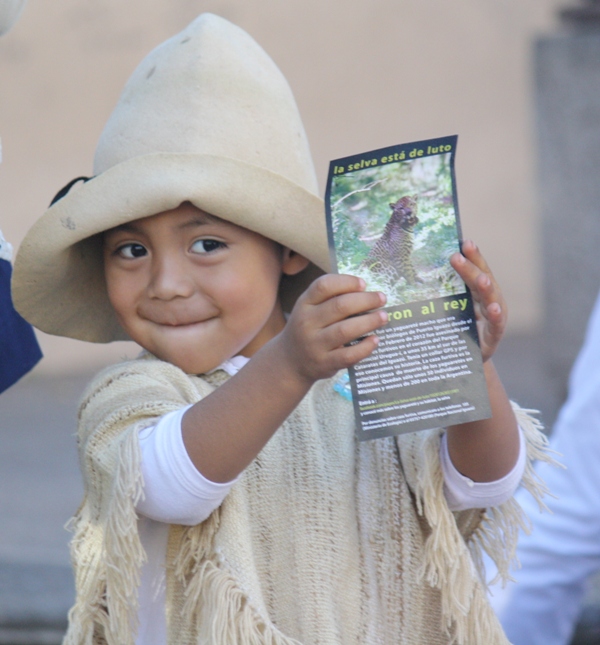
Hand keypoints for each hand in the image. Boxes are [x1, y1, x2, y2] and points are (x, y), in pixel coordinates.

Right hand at [277, 274, 387, 384]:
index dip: (346, 282)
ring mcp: (314, 344)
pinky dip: (365, 347)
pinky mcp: (324, 363)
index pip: (324, 286)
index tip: (363, 283)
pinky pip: (348, 355)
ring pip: (345, 330)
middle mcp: (307, 323)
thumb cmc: (308, 329)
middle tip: (382, 298)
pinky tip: (375, 340)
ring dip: (369, 321)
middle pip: (340, 306)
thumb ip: (331, 299)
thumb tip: (367, 292)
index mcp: (304, 304)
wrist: (290, 362)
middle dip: (366, 300)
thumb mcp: (310, 310)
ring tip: (383, 317)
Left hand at [450, 240, 505, 362]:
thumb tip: (414, 275)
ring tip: (482, 279)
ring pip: (492, 299)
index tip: (464, 241)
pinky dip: (496, 315)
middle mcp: (489, 301)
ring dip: (487, 288)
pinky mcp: (494, 336)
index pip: (475, 271)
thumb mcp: (445, 312)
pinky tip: (493, 308)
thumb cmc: (453, 333)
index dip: (472, 257)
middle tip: (458, 255)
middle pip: (483, 280)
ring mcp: (494, 318)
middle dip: (472, 267)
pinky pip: (496, 324)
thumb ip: (439, 296)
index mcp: (476, 293)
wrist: (462, 363)